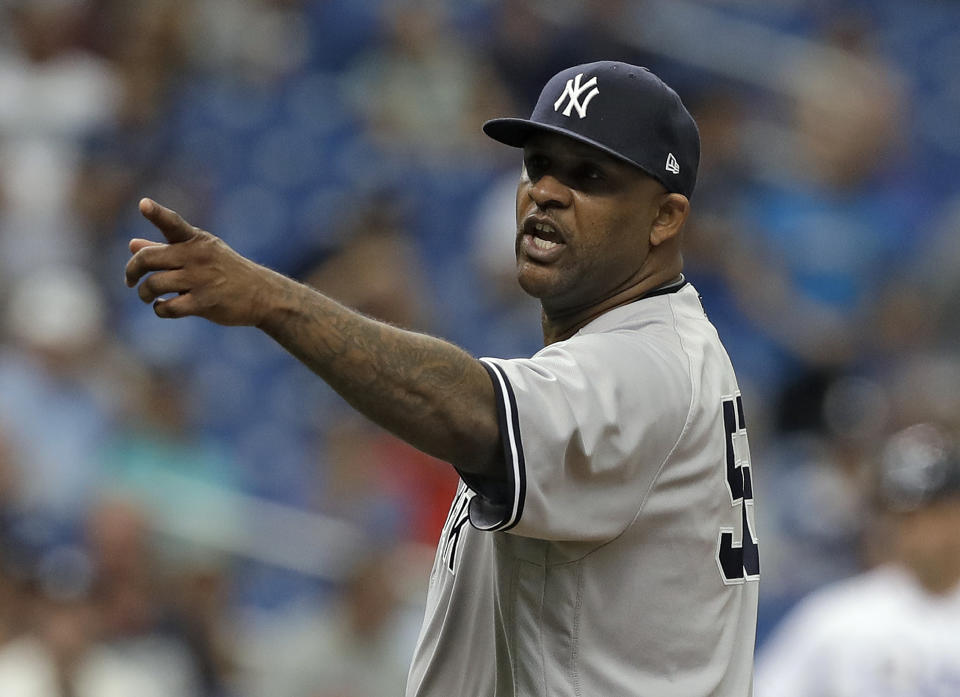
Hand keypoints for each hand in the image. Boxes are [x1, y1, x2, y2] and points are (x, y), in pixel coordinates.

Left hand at [125, 198, 283, 325]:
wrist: (262, 294)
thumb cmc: (226, 271)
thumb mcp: (201, 254)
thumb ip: (165, 249)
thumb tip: (132, 245)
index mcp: (196, 240)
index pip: (173, 223)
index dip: (157, 213)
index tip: (143, 204)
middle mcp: (198, 256)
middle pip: (148, 258)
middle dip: (132, 271)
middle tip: (130, 281)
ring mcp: (201, 279)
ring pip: (155, 285)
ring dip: (145, 294)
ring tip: (147, 297)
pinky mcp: (205, 302)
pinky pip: (168, 307)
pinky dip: (160, 309)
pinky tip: (163, 307)